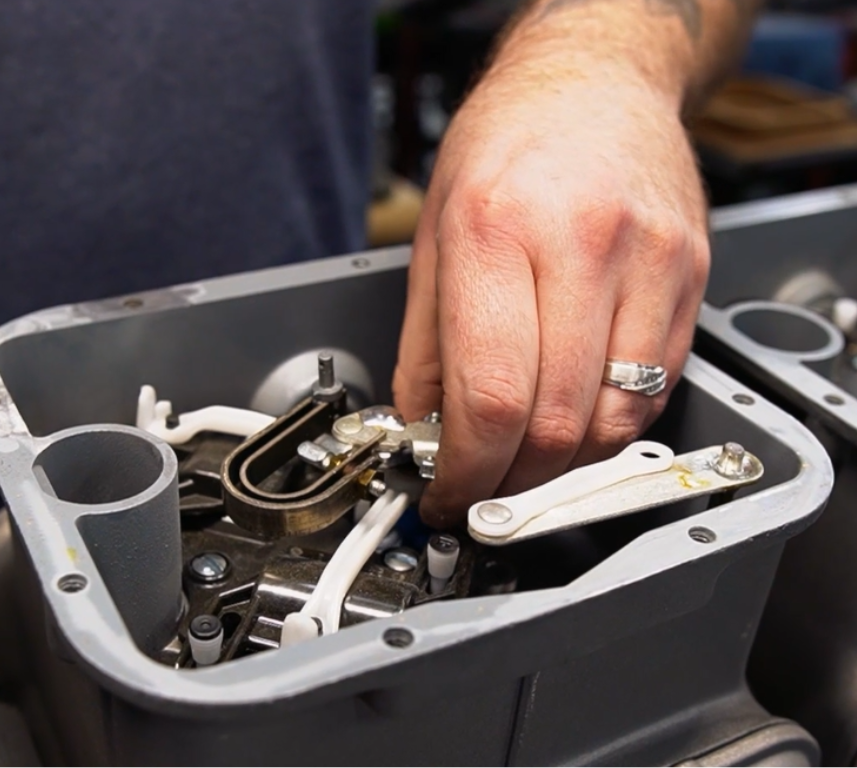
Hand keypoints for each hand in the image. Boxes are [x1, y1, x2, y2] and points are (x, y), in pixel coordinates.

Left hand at [392, 60, 709, 527]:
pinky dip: (611, 425)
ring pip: (616, 419)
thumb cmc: (506, 142)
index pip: (490, 395)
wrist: (593, 77)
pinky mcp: (690, 273)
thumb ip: (423, 343)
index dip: (467, 470)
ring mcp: (649, 259)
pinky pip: (656, 386)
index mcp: (496, 232)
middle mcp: (580, 244)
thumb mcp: (430, 233)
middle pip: (558, 422)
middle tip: (484, 491)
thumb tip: (423, 428)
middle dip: (512, 483)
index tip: (450, 495)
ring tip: (526, 462)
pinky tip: (575, 418)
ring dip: (566, 467)